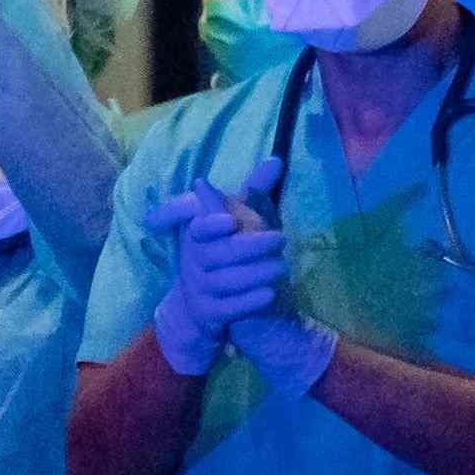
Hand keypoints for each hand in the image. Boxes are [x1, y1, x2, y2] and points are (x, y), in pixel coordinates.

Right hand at [146, 188, 290, 377]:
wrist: (204, 305)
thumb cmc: (228, 254)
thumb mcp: (240, 222)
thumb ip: (255, 193)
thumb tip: (276, 160)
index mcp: (197, 236)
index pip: (198, 229)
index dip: (210, 224)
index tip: (230, 221)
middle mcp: (193, 262)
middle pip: (218, 254)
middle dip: (250, 247)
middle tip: (281, 241)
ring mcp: (199, 289)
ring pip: (225, 282)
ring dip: (255, 274)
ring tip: (282, 268)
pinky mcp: (208, 314)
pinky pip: (227, 309)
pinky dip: (248, 301)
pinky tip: (268, 294)